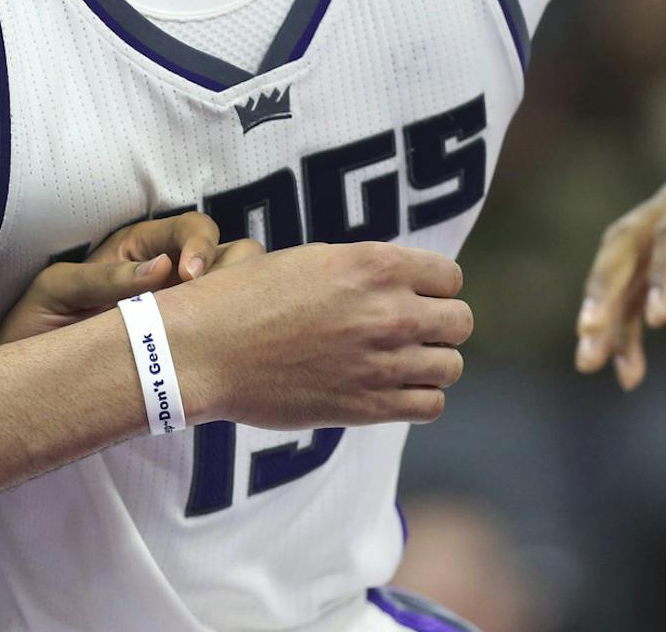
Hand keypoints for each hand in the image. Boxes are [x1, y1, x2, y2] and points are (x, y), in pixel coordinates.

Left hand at [0, 212, 262, 348]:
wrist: (24, 384)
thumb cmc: (33, 327)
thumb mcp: (59, 290)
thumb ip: (105, 277)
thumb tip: (163, 269)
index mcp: (136, 251)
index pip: (189, 230)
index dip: (200, 245)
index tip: (190, 276)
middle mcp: (165, 279)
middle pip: (226, 259)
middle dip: (229, 274)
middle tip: (212, 305)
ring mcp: (177, 317)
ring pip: (229, 301)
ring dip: (231, 309)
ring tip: (213, 335)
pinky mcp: (180, 356)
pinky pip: (213, 344)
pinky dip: (221, 346)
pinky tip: (208, 361)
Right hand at [157, 241, 471, 429]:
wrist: (205, 349)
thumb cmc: (245, 298)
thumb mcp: (310, 260)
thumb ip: (364, 271)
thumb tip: (396, 284)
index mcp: (374, 264)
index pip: (450, 278)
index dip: (433, 288)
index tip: (412, 297)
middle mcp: (388, 311)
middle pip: (460, 321)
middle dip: (439, 326)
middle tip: (406, 332)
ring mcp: (382, 362)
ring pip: (451, 366)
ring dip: (430, 364)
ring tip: (398, 362)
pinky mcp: (369, 405)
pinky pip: (430, 405)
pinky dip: (418, 398)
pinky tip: (391, 389)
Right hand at [575, 134, 665, 390]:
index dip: (663, 271)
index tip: (657, 318)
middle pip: (624, 244)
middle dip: (603, 288)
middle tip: (588, 329)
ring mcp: (662, 230)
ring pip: (618, 268)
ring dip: (602, 312)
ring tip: (590, 361)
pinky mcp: (664, 255)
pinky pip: (633, 290)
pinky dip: (625, 326)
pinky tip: (627, 368)